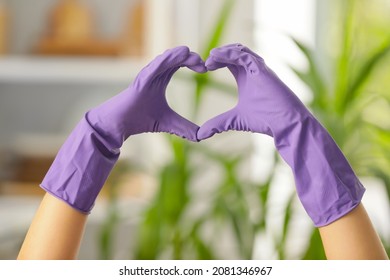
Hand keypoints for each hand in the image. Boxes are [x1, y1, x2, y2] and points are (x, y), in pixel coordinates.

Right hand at [88, 46, 205, 147]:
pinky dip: (168, 59)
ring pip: (167, 58)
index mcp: (161, 78)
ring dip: (181, 56)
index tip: (205, 69)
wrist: (120, 125)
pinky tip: (180, 56)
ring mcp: (147, 74)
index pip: (179, 64)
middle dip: (191, 57)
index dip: (192, 63)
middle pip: (175, 57)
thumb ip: (185, 128)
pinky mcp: (141, 80)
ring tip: (194, 57)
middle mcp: (154, 73)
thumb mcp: (169, 123)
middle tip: (204, 64)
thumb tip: (201, 137)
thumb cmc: (140, 120)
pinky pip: (155, 66)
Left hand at [197, 43, 308, 138]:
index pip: (230, 62)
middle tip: (206, 63)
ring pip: (239, 50)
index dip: (217, 61)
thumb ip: (218, 124)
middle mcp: (253, 70)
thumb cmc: (265, 120)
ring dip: (223, 52)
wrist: (285, 124)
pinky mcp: (263, 70)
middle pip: (234, 52)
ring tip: (210, 59)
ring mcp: (259, 68)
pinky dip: (230, 54)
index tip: (205, 68)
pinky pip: (244, 56)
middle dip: (219, 54)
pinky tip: (217, 57)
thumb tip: (200, 135)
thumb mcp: (234, 120)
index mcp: (246, 78)